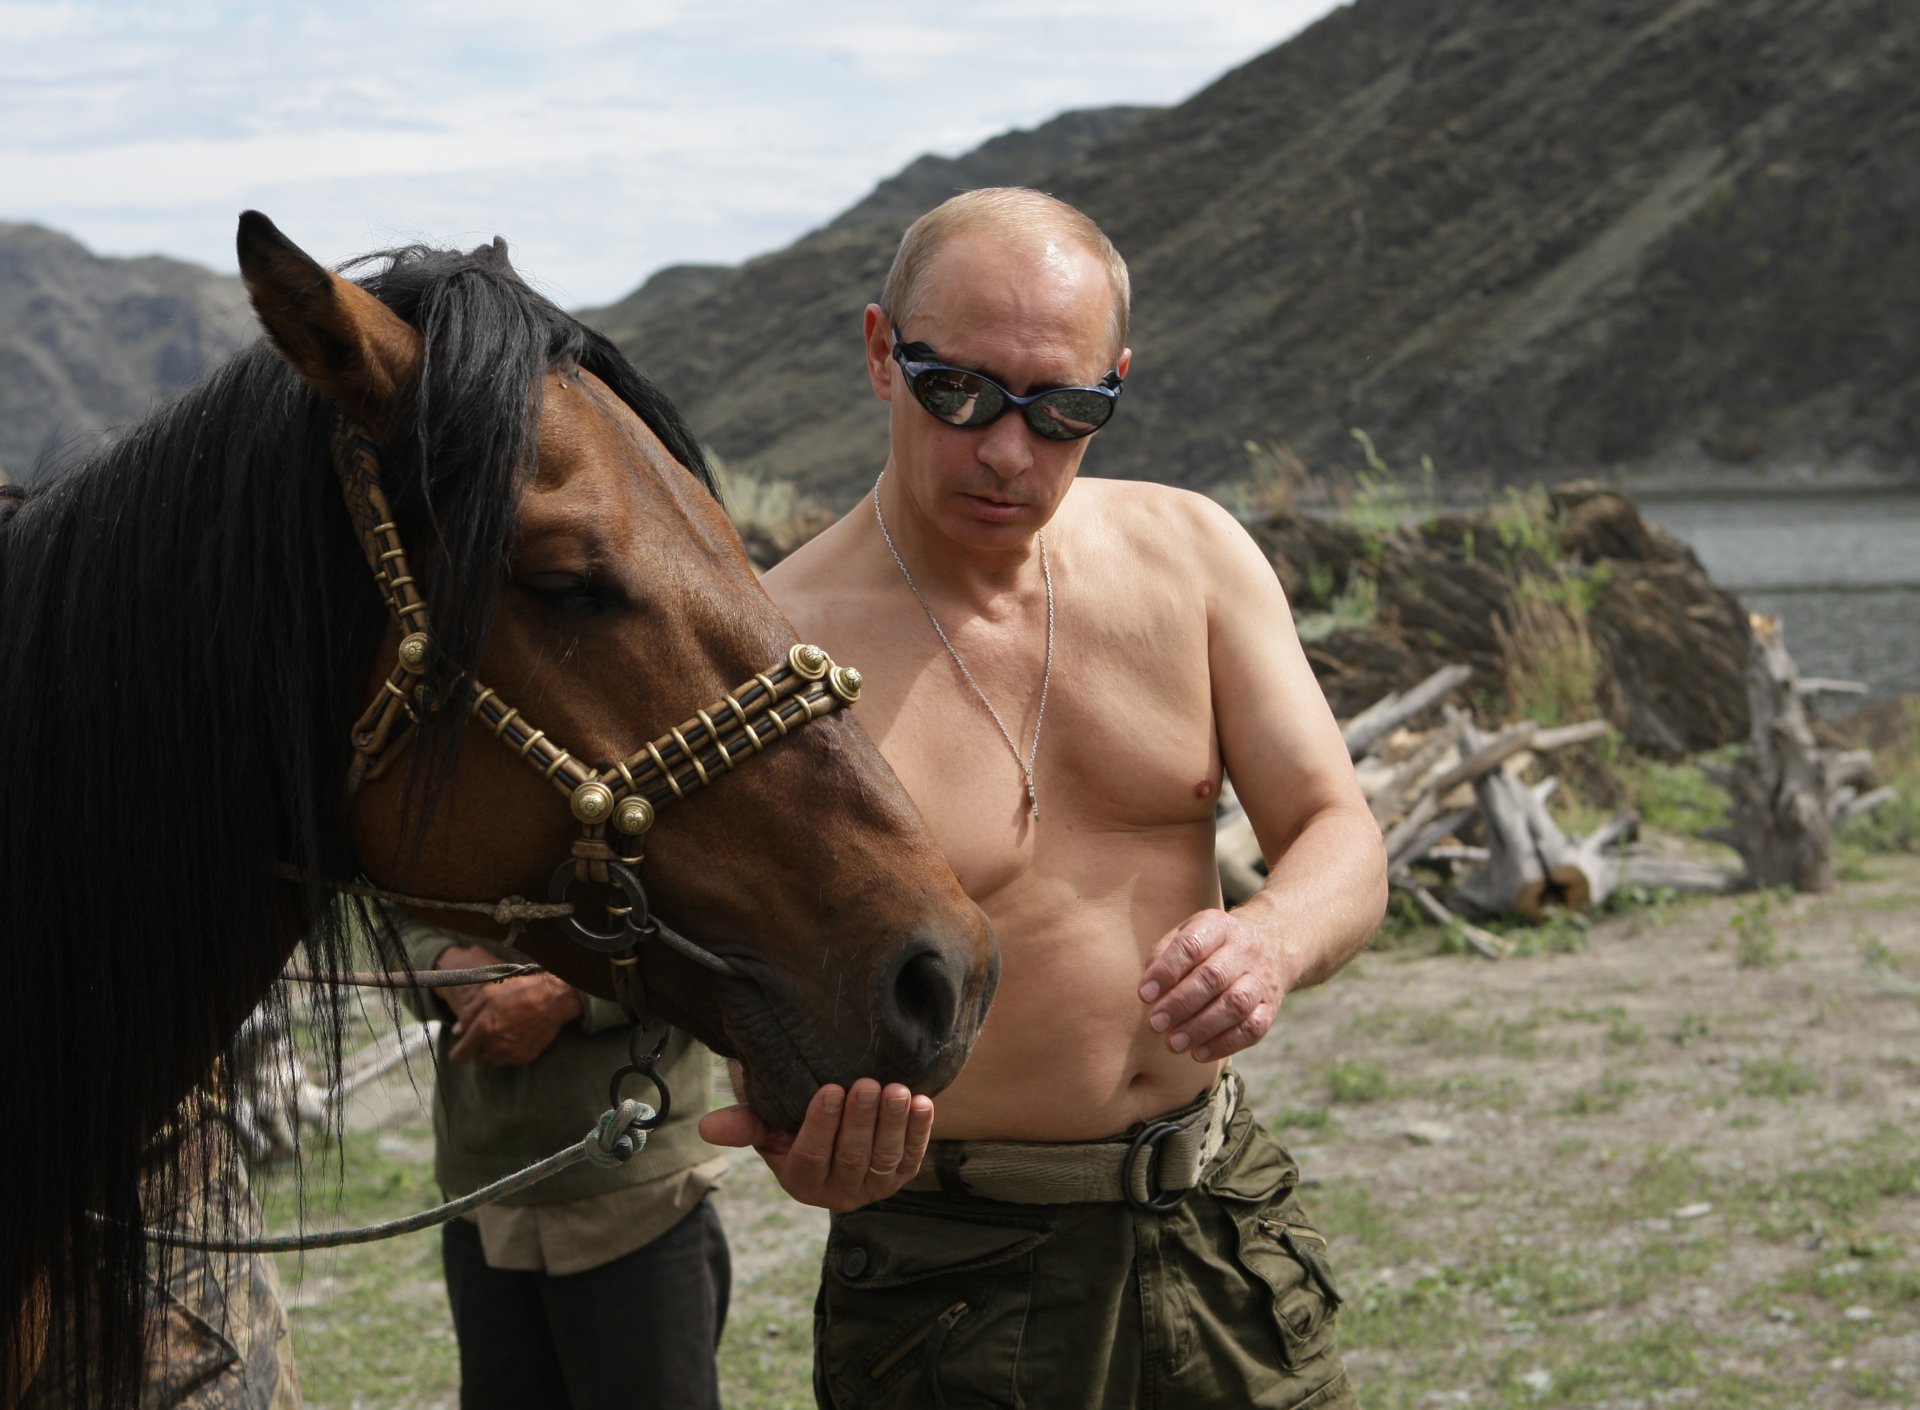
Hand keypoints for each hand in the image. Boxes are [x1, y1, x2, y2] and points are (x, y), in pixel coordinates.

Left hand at [437, 946, 579, 1065]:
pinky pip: (509, 1060)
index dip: (457, 1052)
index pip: (460, 1055)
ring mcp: (512, 1053)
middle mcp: (496, 1046)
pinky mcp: (525, 1057)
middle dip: (478, 1047)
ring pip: (493, 1060)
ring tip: (502, 1032)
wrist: (553, 998)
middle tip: (487, 1031)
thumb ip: (468, 1014)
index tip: (459, 1049)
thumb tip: (457, 1031)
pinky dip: (508, 1052)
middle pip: (477, 1058)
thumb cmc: (520, 991)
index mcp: (483, 1030)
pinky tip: (515, 1036)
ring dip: (492, 1051)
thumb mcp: (488, 994)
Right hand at [699, 1068, 933, 1211]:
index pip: (810, 1157)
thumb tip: (707, 1127)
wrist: (839, 1128)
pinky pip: (912, 1156)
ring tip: (895, 1090)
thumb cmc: (794, 1123)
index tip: (828, 1089)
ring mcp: (873, 1187)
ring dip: (892, 1123)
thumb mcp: (768, 1125)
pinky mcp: (901, 1176)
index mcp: (801, 1182)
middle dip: (860, 1120)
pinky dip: (919, 1130)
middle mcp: (838, 1192)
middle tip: (866, 1084)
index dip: (820, 1125)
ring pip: (884, 1158)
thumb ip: (745, 1124)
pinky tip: (921, 1102)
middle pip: (851, 1157)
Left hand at [1138, 907, 1288, 1061]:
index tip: (1145, 995)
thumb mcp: (1187, 934)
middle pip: (1214, 977)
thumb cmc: (1212, 947)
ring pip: (1235, 1004)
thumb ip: (1164, 957)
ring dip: (1201, 1028)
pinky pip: (1252, 1029)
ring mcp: (1262, 979)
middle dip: (1180, 1004)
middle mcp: (1245, 949)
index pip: (1191, 946)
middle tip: (1155, 1024)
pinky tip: (1199, 1053)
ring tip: (1173, 1043)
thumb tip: (1149, 991)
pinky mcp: (1271, 1007)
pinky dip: (1224, 1044)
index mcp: (1218, 927)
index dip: (1167, 971)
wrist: (1271, 946)